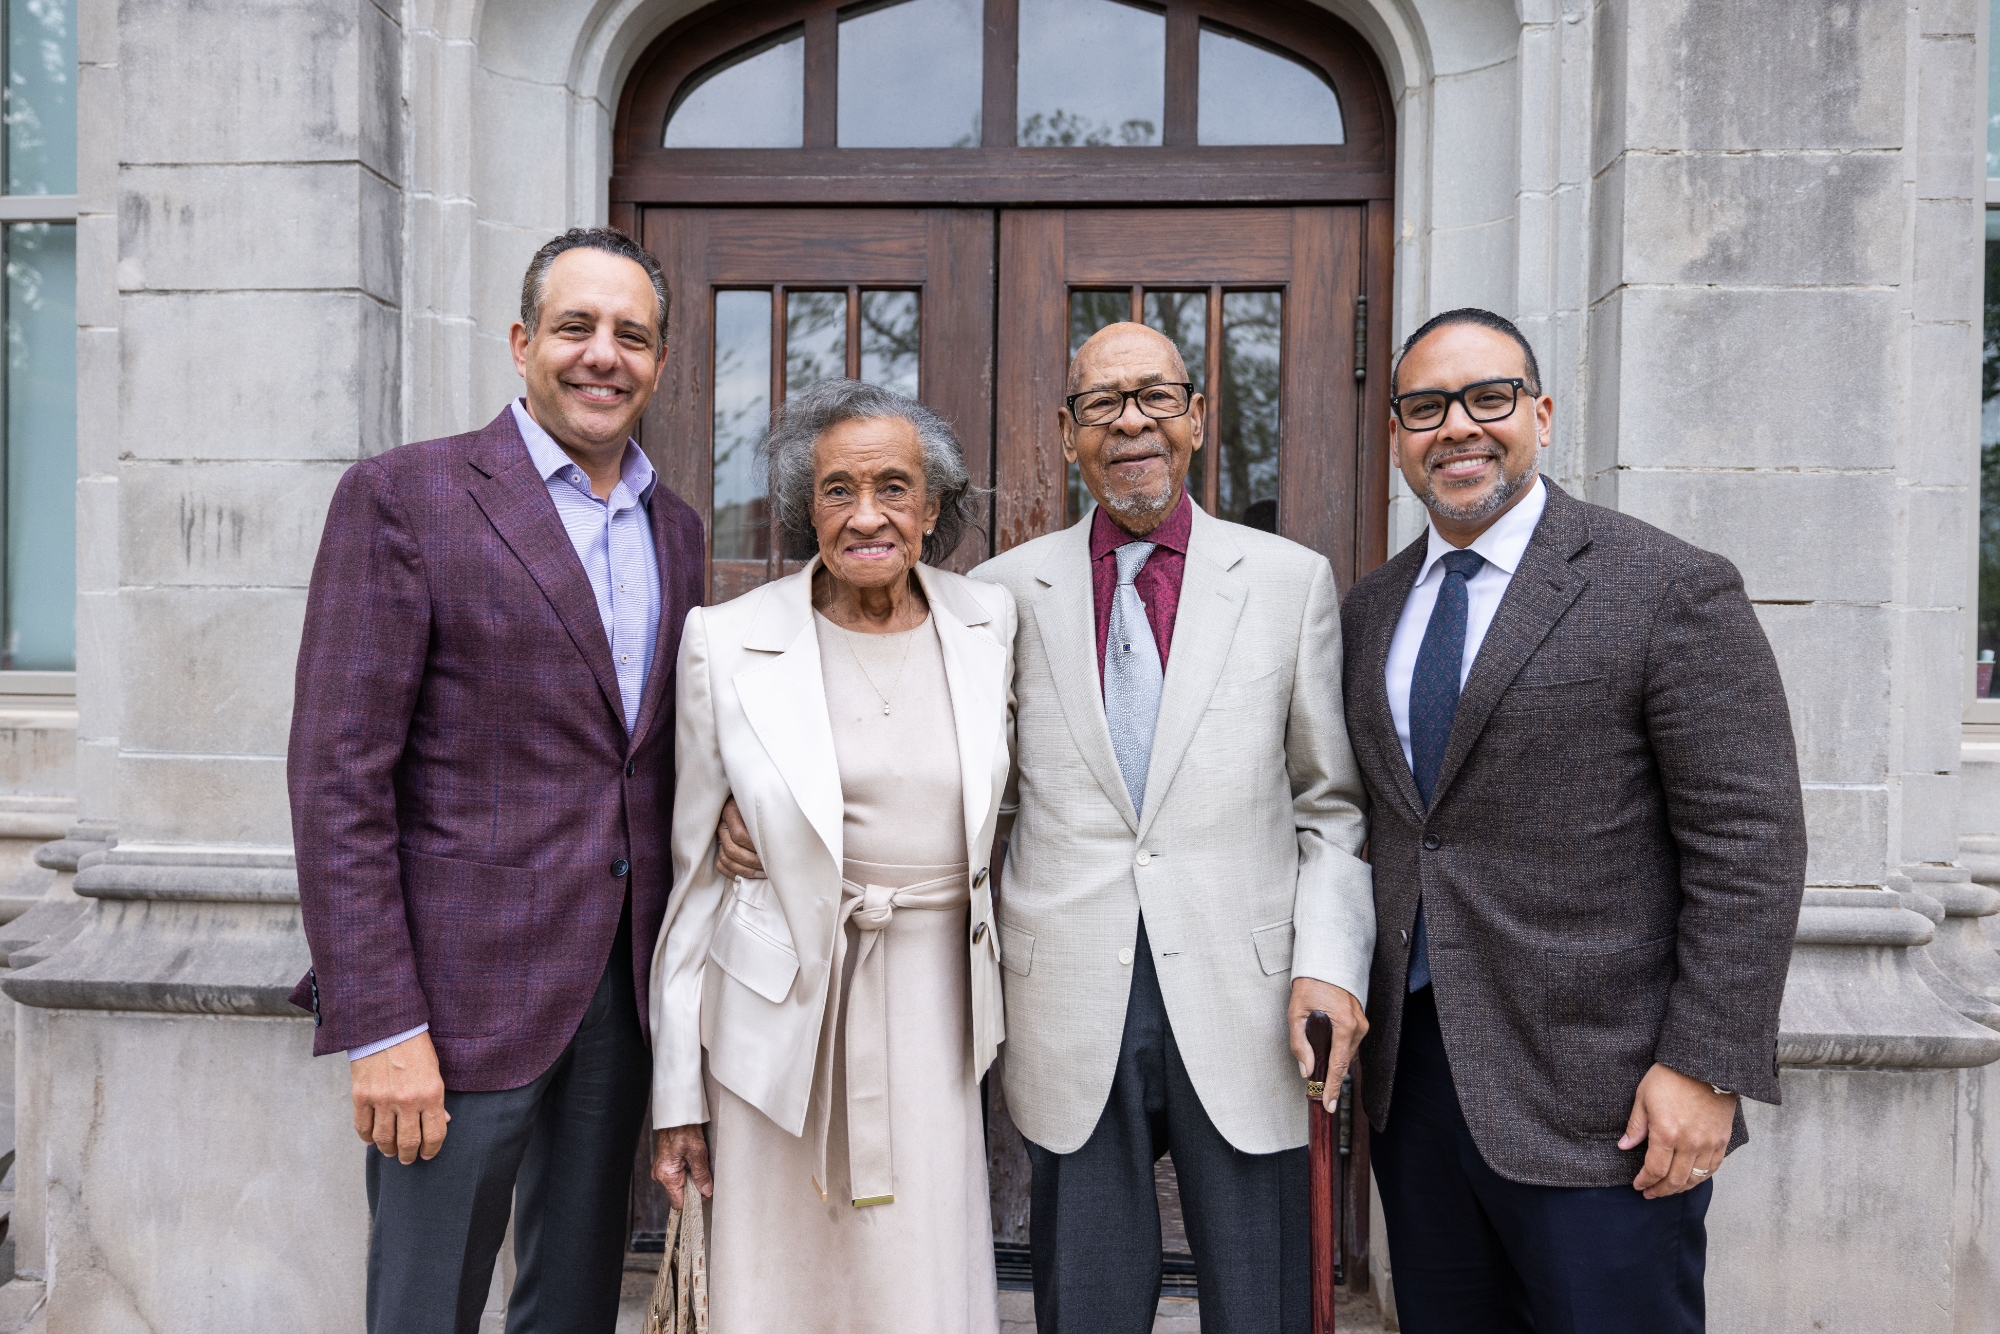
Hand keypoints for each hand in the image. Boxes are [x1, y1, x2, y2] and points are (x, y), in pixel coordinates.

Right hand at [350, 1030, 449, 1164]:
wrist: (386, 1027)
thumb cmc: (415, 1047)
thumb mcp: (435, 1070)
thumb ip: (437, 1098)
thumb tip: (442, 1120)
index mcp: (431, 1094)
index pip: (434, 1134)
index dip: (432, 1149)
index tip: (428, 1154)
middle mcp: (407, 1100)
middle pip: (408, 1142)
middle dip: (409, 1155)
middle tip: (408, 1158)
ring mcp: (382, 1100)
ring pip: (384, 1139)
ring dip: (388, 1150)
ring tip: (391, 1151)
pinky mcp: (361, 1096)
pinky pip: (363, 1127)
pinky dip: (368, 1138)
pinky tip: (372, 1139)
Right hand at [653, 1124, 713, 1209]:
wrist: (676, 1114)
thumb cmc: (683, 1129)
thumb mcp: (697, 1151)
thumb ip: (702, 1174)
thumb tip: (706, 1191)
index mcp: (666, 1175)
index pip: (679, 1202)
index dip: (694, 1201)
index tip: (706, 1194)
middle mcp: (661, 1175)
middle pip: (680, 1194)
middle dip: (695, 1188)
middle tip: (706, 1177)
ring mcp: (662, 1170)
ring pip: (681, 1184)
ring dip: (692, 1179)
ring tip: (699, 1165)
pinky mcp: (666, 1164)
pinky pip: (679, 1175)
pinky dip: (688, 1172)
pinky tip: (694, 1162)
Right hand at [715, 796, 763, 879]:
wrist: (750, 799)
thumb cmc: (760, 803)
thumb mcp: (763, 804)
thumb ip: (766, 816)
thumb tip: (780, 837)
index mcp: (731, 811)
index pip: (739, 835)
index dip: (754, 848)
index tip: (770, 853)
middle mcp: (722, 824)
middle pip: (732, 849)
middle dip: (752, 862)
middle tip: (768, 867)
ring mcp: (719, 836)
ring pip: (725, 859)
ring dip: (745, 870)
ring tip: (761, 873)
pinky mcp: (719, 846)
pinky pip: (720, 864)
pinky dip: (733, 873)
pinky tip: (747, 876)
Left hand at [1289, 978, 1366, 1112]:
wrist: (1325, 963)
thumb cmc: (1311, 984)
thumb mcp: (1297, 1013)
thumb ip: (1300, 1043)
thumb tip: (1306, 1070)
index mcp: (1345, 1025)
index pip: (1339, 1065)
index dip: (1333, 1087)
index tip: (1329, 1104)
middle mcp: (1358, 1027)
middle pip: (1344, 1062)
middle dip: (1332, 1079)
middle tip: (1319, 1094)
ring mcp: (1361, 1024)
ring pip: (1347, 1054)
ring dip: (1334, 1065)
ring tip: (1320, 1076)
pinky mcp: (1359, 1022)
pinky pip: (1349, 1044)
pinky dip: (1338, 1053)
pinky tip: (1327, 1057)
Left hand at [1620, 1062, 1734, 1197]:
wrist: (1704, 1063)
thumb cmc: (1670, 1076)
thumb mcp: (1643, 1097)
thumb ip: (1635, 1126)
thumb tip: (1624, 1146)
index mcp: (1666, 1133)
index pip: (1654, 1170)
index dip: (1645, 1181)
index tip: (1638, 1185)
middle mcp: (1689, 1143)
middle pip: (1675, 1180)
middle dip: (1660, 1190)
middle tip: (1650, 1193)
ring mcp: (1708, 1143)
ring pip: (1695, 1178)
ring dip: (1680, 1188)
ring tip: (1668, 1190)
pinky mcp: (1722, 1139)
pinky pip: (1713, 1167)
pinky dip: (1701, 1177)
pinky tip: (1691, 1179)